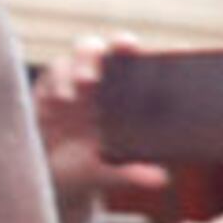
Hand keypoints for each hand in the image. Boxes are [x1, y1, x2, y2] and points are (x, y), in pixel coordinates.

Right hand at [28, 37, 173, 222]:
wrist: (47, 178)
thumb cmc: (88, 168)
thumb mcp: (110, 173)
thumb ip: (132, 172)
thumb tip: (159, 180)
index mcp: (132, 95)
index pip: (150, 64)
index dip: (161, 51)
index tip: (175, 50)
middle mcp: (108, 80)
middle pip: (119, 46)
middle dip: (123, 42)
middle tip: (126, 47)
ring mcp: (77, 78)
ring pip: (86, 49)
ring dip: (87, 60)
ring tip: (86, 82)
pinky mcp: (49, 84)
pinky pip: (55, 70)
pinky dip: (59, 81)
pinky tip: (60, 100)